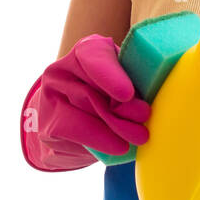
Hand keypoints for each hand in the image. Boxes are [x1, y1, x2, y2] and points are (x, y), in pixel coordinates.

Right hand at [37, 34, 151, 159]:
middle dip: (121, 110)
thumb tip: (152, 102)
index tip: (127, 94)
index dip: (110, 74)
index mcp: (86, 52)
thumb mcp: (122, 81)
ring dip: (113, 129)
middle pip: (92, 90)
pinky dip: (100, 141)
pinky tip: (119, 147)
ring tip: (139, 138)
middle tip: (144, 122)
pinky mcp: (47, 126)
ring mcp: (51, 98)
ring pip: (82, 115)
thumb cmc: (108, 96)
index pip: (94, 55)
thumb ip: (134, 82)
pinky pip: (75, 135)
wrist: (69, 122)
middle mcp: (63, 70)